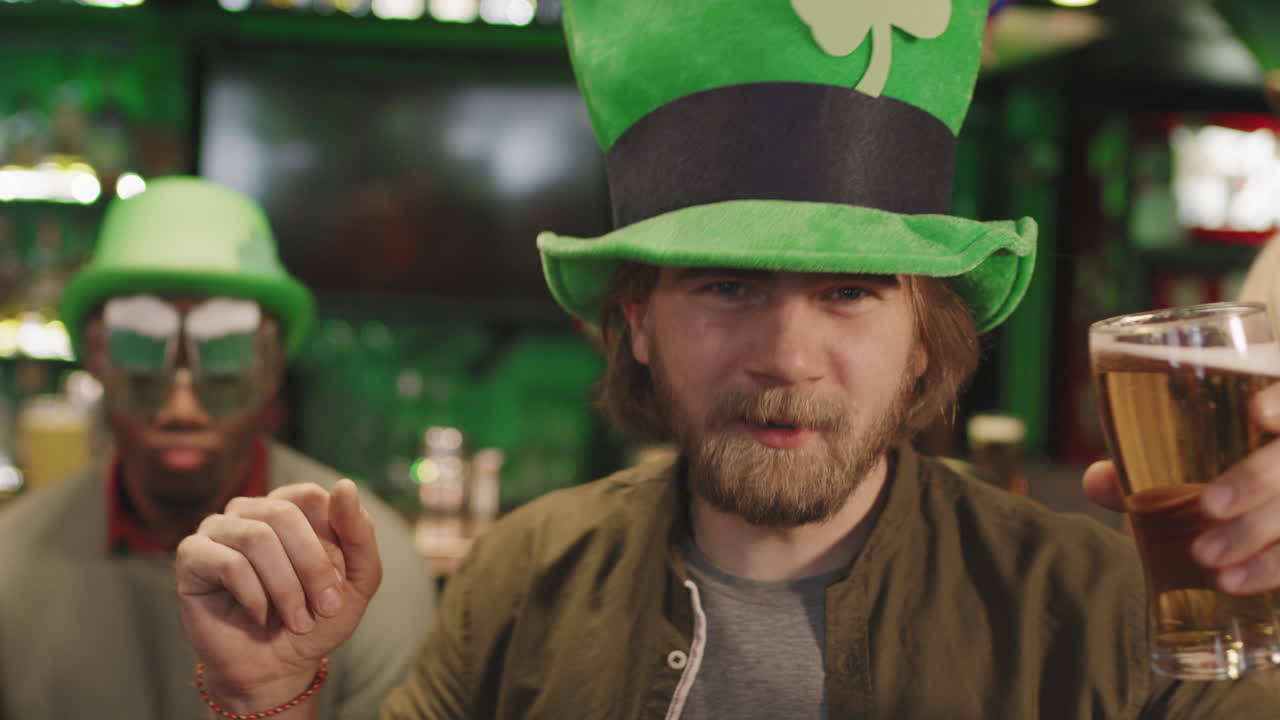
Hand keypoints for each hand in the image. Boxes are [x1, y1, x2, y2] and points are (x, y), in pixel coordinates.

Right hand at [175, 479, 381, 712]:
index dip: (330, 542)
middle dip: (311, 567)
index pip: (311, 496)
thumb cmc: (317, 619)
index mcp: (288, 506)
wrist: (278, 668)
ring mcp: (217, 530)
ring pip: (256, 538)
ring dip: (286, 588)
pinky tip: (261, 618)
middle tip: (325, 607)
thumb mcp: (357, 578)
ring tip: (297, 620)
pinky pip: (229, 564)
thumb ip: (358, 532)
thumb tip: (345, 485)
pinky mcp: (192, 557)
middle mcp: (249, 510)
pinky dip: (256, 597)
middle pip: (284, 513)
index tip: (338, 583)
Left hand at [1083, 383, 1279, 595]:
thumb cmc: (1215, 477)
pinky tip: (1236, 582)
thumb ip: (1142, 467)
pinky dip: (1270, 568)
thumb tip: (1098, 481)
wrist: (1243, 511)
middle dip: (1257, 479)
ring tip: (1207, 557)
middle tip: (1210, 505)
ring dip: (1257, 533)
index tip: (1256, 412)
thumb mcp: (1183, 465)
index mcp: (1272, 415)